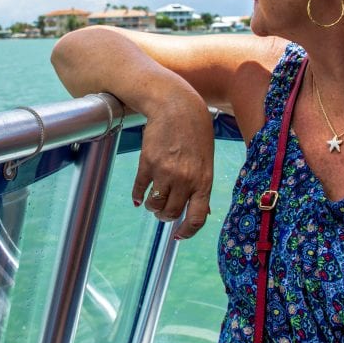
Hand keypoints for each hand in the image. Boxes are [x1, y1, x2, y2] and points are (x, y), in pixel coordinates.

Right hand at [130, 97, 213, 239]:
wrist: (176, 106)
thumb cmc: (195, 132)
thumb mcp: (206, 160)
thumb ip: (203, 185)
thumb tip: (204, 211)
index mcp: (204, 181)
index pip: (197, 218)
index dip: (186, 232)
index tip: (178, 235)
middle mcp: (185, 180)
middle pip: (171, 213)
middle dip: (165, 216)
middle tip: (163, 211)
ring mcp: (165, 172)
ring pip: (154, 205)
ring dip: (152, 207)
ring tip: (152, 201)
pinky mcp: (147, 163)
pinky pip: (139, 189)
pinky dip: (137, 196)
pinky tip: (138, 196)